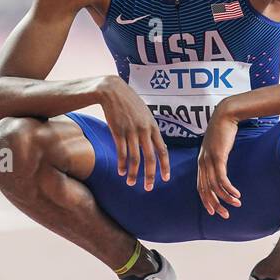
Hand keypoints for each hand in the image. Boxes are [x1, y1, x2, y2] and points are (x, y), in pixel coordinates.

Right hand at [97, 75, 169, 189]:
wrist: (113, 91)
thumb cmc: (131, 103)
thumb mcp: (146, 114)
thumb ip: (151, 129)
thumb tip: (156, 145)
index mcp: (153, 127)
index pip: (162, 150)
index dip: (164, 166)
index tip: (165, 178)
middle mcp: (144, 131)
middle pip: (150, 158)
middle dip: (150, 175)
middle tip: (149, 188)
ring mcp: (131, 132)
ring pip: (135, 158)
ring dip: (134, 173)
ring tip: (131, 183)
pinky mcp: (117, 132)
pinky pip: (121, 152)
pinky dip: (122, 164)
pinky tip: (121, 172)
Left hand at [198, 106, 241, 218]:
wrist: (225, 115)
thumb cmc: (224, 130)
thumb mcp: (218, 146)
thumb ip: (218, 156)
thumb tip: (222, 164)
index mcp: (201, 162)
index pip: (200, 186)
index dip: (206, 200)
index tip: (214, 210)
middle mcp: (202, 163)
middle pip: (206, 190)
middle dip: (215, 204)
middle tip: (224, 215)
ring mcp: (209, 160)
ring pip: (215, 186)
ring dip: (226, 198)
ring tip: (236, 204)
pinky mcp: (218, 157)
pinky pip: (222, 178)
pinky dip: (229, 189)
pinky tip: (236, 194)